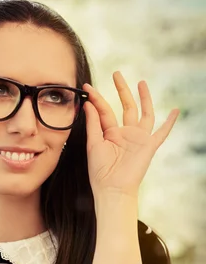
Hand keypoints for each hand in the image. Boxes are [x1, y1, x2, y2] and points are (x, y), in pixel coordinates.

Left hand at [83, 72, 179, 198]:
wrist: (112, 189)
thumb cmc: (100, 171)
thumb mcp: (93, 144)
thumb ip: (93, 123)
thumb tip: (88, 103)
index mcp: (110, 133)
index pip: (105, 111)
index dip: (97, 99)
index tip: (87, 87)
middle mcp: (125, 133)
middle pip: (126, 107)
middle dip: (122, 90)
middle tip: (117, 74)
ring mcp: (138, 139)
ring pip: (144, 113)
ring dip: (144, 98)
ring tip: (141, 83)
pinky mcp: (149, 146)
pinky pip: (162, 132)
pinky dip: (169, 122)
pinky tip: (175, 110)